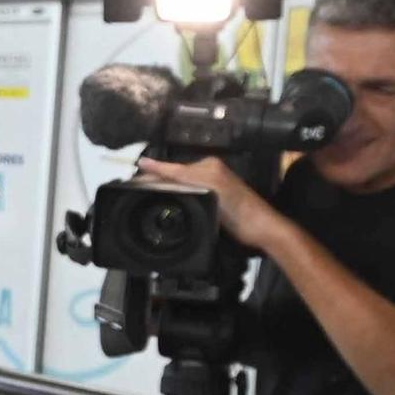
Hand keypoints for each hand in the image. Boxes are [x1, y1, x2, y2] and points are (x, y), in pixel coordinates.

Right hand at [136, 155, 283, 251]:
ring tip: (145, 192)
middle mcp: (209, 172)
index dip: (155, 169)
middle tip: (135, 185)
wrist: (260, 228)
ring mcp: (211, 184)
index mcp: (208, 168)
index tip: (139, 165)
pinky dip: (176, 194)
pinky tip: (166, 200)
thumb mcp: (210, 191)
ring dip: (164, 187)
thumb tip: (163, 174)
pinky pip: (188, 191)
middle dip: (156, 179)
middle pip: (175, 175)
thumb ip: (185, 179)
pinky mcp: (213, 196)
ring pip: (180, 184)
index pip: (174, 169)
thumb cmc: (239, 212)